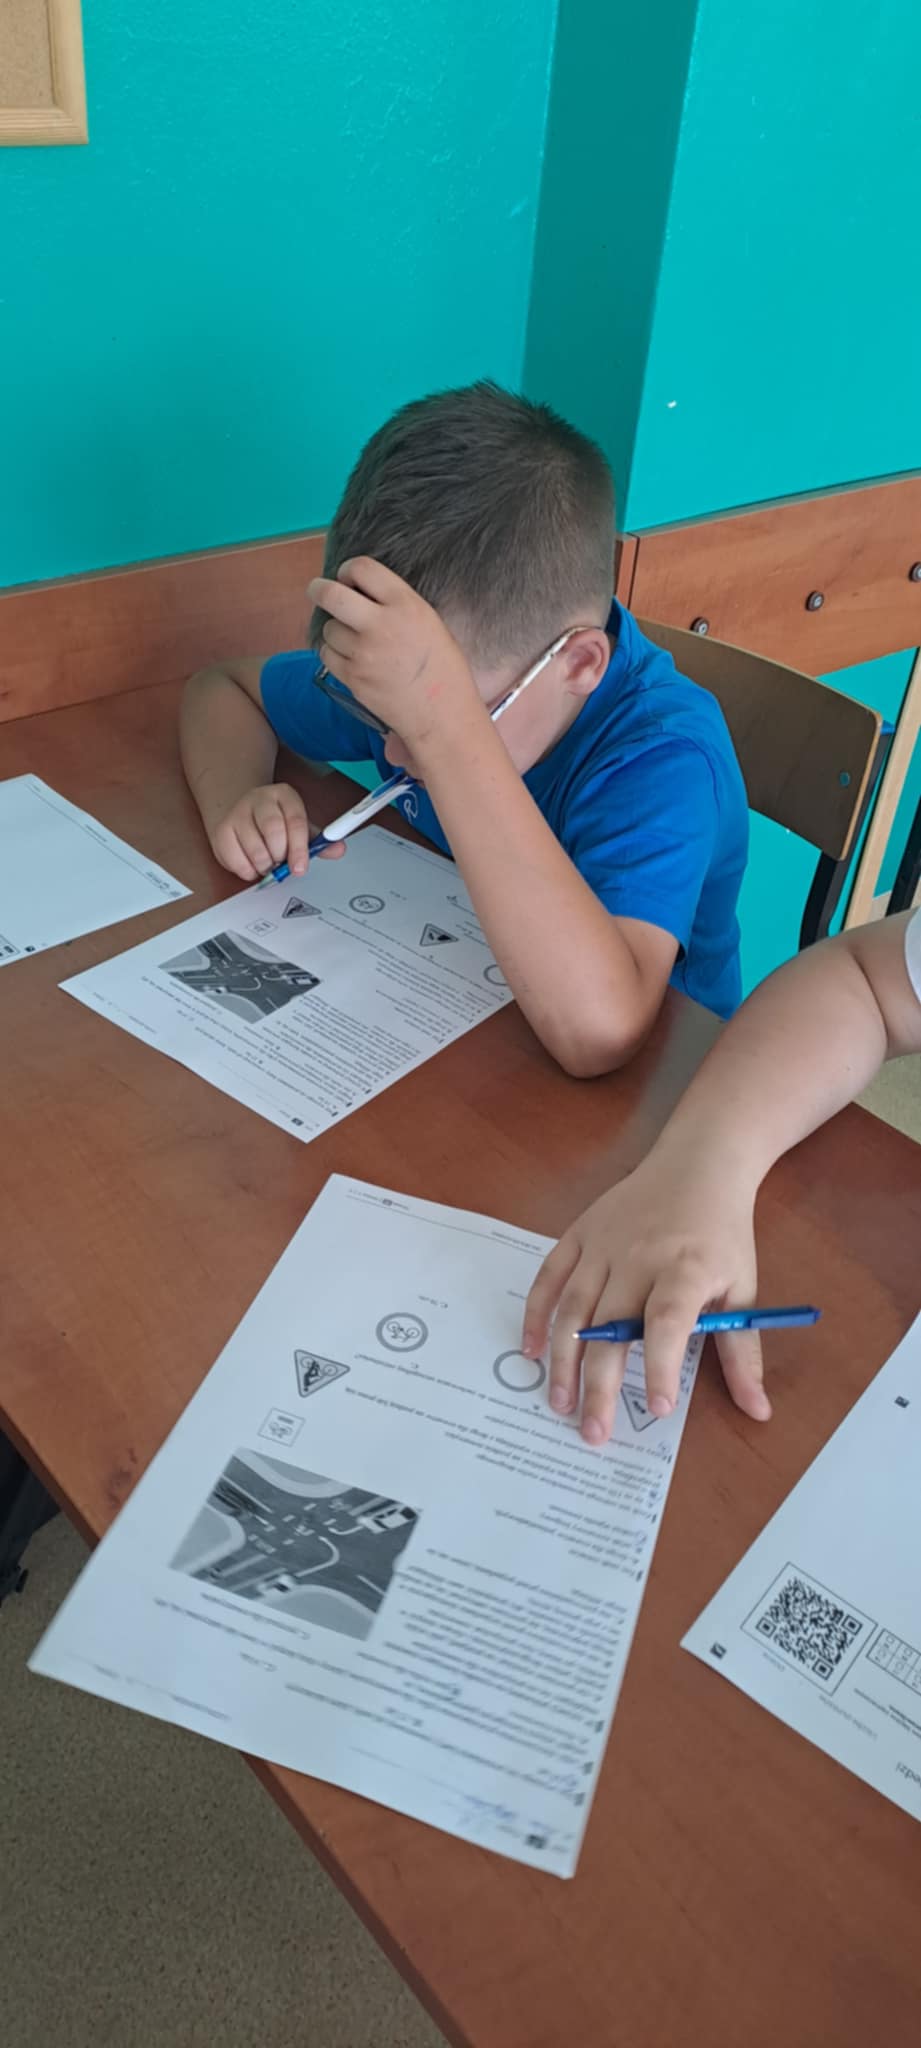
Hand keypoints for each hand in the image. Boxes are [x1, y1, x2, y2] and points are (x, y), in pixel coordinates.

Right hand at [208, 783, 342, 882]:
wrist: (241, 811)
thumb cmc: (275, 822)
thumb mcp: (299, 827)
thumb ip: (318, 841)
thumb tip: (339, 849)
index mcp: (284, 795)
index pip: (296, 821)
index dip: (299, 849)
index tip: (300, 867)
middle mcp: (260, 799)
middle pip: (273, 831)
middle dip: (280, 856)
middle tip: (281, 863)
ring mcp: (238, 812)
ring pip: (254, 847)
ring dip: (264, 864)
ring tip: (268, 863)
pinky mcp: (222, 829)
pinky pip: (234, 857)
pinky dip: (246, 869)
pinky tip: (252, 865)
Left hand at [307, 558, 480, 751]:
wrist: (442, 713)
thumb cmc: (443, 668)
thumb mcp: (429, 621)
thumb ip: (396, 604)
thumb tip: (361, 593)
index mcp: (405, 604)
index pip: (362, 568)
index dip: (349, 570)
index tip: (348, 578)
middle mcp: (380, 624)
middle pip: (330, 594)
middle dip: (318, 589)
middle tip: (317, 590)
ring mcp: (363, 653)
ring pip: (328, 628)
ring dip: (336, 630)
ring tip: (354, 640)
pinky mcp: (352, 677)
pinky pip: (327, 655)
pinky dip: (334, 654)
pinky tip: (351, 658)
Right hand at [521, 1155, 769, 1444]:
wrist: (698, 1164)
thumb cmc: (722, 1234)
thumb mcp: (743, 1289)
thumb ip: (742, 1353)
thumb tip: (758, 1411)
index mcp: (685, 1268)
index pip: (668, 1320)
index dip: (659, 1364)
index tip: (657, 1409)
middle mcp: (638, 1255)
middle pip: (611, 1326)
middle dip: (600, 1384)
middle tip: (593, 1433)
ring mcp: (603, 1244)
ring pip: (574, 1309)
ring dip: (562, 1360)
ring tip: (560, 1403)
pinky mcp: (579, 1234)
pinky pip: (549, 1277)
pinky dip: (536, 1314)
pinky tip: (532, 1351)